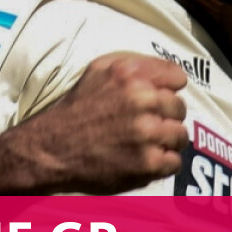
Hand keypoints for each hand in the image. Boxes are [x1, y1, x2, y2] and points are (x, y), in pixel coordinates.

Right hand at [3, 52, 188, 193]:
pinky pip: (174, 162)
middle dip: (167, 117)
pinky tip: (143, 161)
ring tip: (146, 144)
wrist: (51, 149)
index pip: (177, 78)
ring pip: (181, 136)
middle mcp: (142, 100)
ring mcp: (147, 133)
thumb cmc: (76, 109)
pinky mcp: (148, 163)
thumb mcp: (99, 71)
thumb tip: (171, 75)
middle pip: (180, 108)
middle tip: (148, 125)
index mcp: (131, 75)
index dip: (170, 89)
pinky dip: (162, 164)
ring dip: (167, 142)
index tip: (160, 99)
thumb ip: (136, 66)